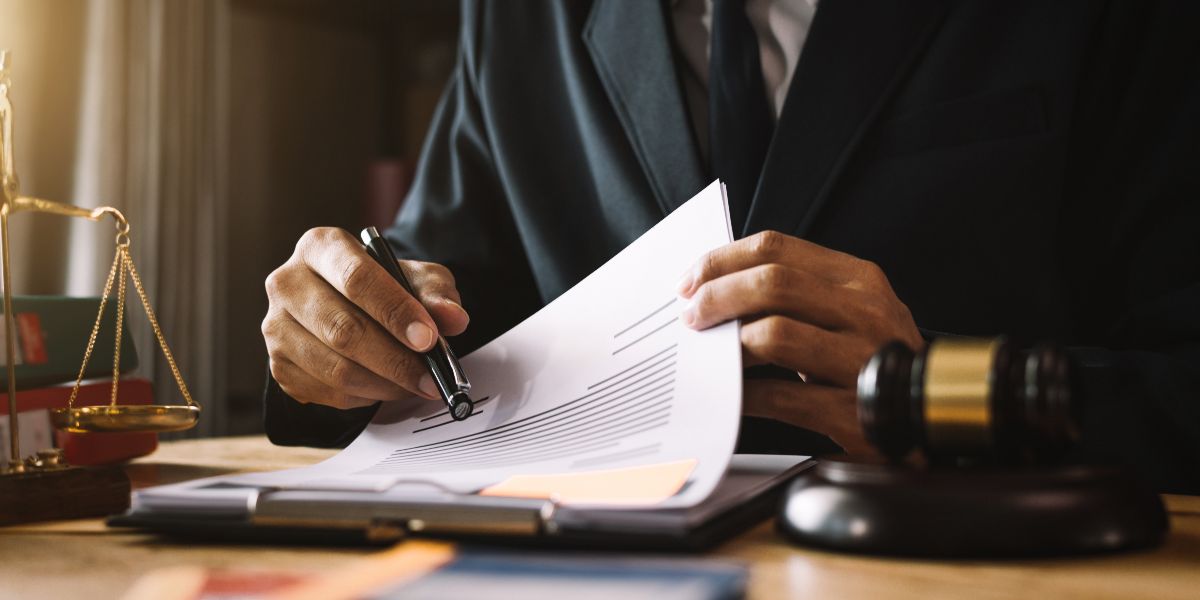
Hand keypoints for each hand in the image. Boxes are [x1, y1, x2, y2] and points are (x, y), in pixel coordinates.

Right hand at [262, 227, 468, 408]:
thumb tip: (453, 318)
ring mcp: (276, 326)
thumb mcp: (416, 278)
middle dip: (395, 359)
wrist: (349, 308)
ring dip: (385, 384)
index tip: (428, 339)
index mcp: (321, 247)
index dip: (395, 312)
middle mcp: (287, 283)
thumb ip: (437, 293)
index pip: (356, 279)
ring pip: (335, 368)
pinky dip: (366, 396)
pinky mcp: (278, 364)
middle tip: (431, 376)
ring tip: (417, 385)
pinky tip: (388, 387)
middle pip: (343, 330)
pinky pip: (327, 391)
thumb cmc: (383, 287)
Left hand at [677, 231, 923, 454]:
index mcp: (859, 280)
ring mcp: (861, 361)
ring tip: (708, 353)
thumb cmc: (872, 358)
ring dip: (727, 343)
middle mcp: (865, 313)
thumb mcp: (849, 311)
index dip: (723, 261)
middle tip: (690, 315)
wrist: (929, 416)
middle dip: (717, 296)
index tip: (691, 280)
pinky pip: (779, 396)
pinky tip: (730, 394)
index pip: (777, 249)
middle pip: (772, 284)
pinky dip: (744, 394)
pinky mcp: (851, 411)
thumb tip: (717, 287)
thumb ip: (797, 293)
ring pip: (773, 335)